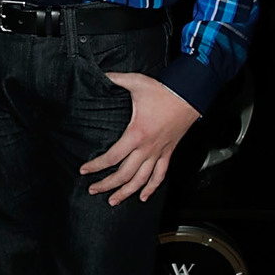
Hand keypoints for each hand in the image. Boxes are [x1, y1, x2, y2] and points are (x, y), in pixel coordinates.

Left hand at [80, 74, 199, 205]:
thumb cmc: (164, 91)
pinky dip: (151, 188)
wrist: (189, 95)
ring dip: (127, 192)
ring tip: (113, 201)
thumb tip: (100, 74)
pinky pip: (160, 175)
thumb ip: (115, 79)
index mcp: (136, 134)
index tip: (84, 170)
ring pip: (142, 180)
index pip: (112, 157)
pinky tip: (142, 196)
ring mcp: (159, 152)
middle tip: (93, 190)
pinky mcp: (168, 153)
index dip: (96, 166)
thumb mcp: (136, 82)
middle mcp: (147, 148)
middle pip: (125, 174)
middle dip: (107, 185)